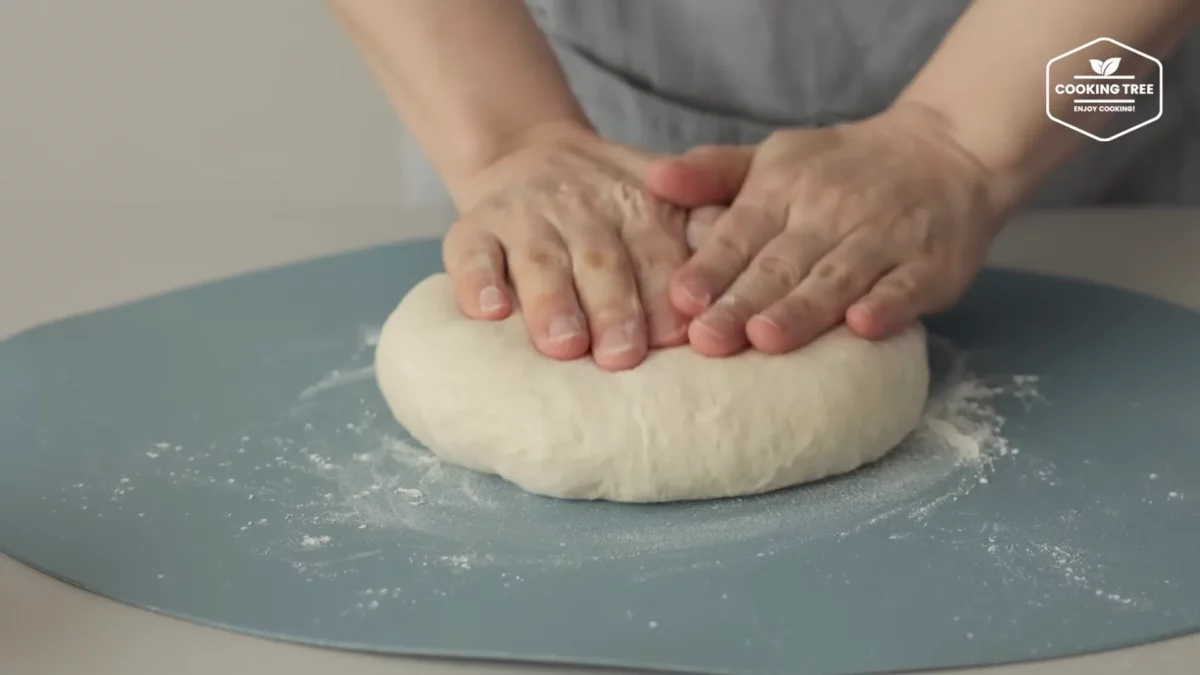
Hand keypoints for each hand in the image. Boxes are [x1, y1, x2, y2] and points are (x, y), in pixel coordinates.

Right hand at [443, 122, 730, 370]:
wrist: (530, 153)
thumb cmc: (612, 203)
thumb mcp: (667, 198)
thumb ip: (704, 226)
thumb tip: (740, 259)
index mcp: (640, 209)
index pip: (657, 254)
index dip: (665, 294)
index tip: (676, 336)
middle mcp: (583, 212)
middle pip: (601, 262)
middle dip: (614, 308)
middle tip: (622, 355)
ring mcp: (525, 220)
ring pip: (538, 262)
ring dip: (552, 304)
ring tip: (563, 344)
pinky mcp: (474, 229)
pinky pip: (471, 254)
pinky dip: (476, 282)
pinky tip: (486, 311)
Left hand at [646, 102, 1008, 356]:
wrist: (946, 151)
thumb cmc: (840, 169)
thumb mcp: (774, 158)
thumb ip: (713, 173)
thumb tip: (653, 179)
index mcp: (783, 191)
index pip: (740, 233)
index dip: (711, 268)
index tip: (680, 300)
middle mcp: (830, 214)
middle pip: (781, 264)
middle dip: (743, 302)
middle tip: (707, 338)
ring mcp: (884, 240)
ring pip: (837, 278)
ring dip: (803, 309)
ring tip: (767, 338)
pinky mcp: (931, 265)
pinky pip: (907, 287)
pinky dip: (888, 306)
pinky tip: (863, 326)